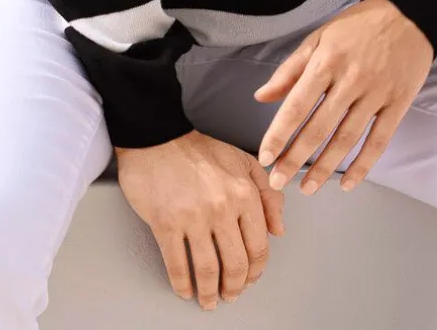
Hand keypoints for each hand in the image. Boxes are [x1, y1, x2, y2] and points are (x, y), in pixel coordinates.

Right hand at [115, 130, 284, 309]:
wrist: (158, 136)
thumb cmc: (198, 149)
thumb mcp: (243, 162)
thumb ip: (267, 193)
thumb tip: (278, 229)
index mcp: (244, 193)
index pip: (259, 246)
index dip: (256, 270)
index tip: (250, 279)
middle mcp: (222, 207)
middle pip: (235, 264)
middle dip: (235, 287)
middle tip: (230, 295)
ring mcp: (193, 217)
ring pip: (208, 270)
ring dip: (210, 293)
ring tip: (209, 300)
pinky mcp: (165, 223)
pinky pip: (177, 265)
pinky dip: (182, 284)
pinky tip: (185, 290)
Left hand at [253, 0, 433, 194]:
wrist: (410, 13)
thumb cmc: (358, 24)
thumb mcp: (320, 37)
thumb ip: (291, 69)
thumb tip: (262, 97)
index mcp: (327, 60)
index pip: (297, 105)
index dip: (279, 135)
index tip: (265, 158)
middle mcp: (351, 79)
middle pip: (319, 128)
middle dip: (295, 159)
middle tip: (278, 183)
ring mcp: (377, 93)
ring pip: (347, 139)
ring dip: (325, 168)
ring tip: (307, 188)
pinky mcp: (398, 104)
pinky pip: (379, 141)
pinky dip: (363, 166)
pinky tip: (348, 184)